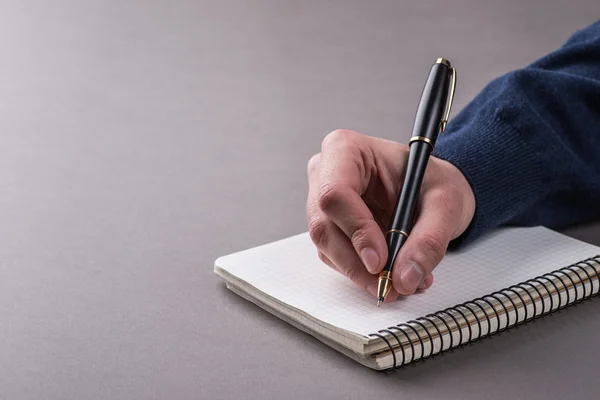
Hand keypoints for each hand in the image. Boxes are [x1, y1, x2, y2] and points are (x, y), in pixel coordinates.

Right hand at [306, 130, 474, 301]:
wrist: (432, 191)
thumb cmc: (432, 182)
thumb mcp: (445, 203)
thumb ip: (428, 240)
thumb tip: (405, 277)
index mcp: (345, 150)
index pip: (335, 194)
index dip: (356, 231)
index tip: (381, 262)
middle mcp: (324, 174)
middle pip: (324, 227)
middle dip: (358, 263)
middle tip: (391, 285)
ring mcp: (321, 203)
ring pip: (327, 248)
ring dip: (363, 273)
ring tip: (403, 280)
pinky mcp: (328, 228)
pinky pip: (336, 258)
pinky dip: (364, 273)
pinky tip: (394, 272)